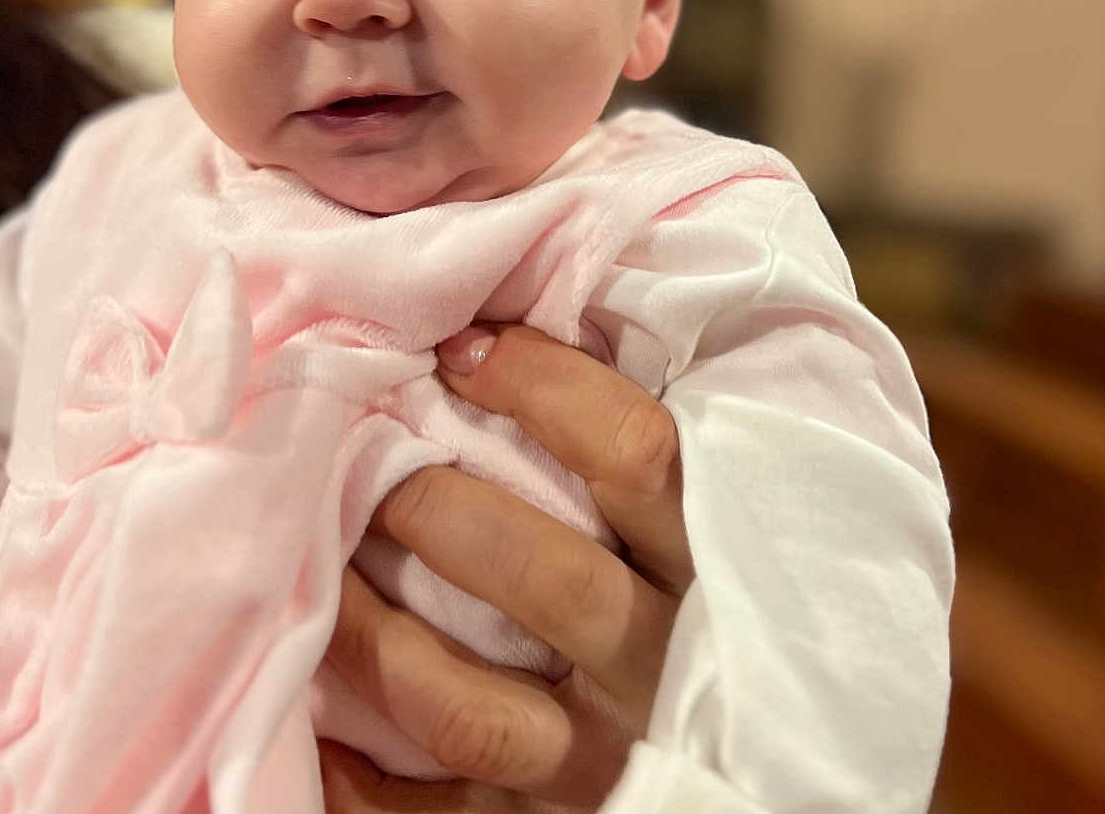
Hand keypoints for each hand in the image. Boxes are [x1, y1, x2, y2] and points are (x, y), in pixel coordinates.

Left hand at [320, 324, 692, 811]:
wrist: (790, 765)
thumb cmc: (709, 595)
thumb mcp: (704, 517)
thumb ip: (633, 446)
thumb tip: (500, 333)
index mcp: (706, 563)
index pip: (635, 451)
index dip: (543, 385)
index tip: (464, 349)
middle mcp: (659, 662)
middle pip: (544, 575)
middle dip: (438, 507)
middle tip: (368, 458)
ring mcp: (599, 755)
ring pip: (468, 706)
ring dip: (375, 636)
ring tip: (320, 570)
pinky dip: (360, 777)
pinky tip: (314, 714)